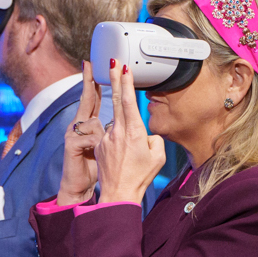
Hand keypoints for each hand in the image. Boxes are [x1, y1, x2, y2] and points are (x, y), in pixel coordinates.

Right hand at [56, 61, 104, 204]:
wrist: (79, 187)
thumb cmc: (96, 167)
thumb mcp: (110, 148)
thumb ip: (116, 134)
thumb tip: (121, 126)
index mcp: (92, 124)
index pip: (97, 99)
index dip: (99, 83)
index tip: (103, 67)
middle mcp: (80, 124)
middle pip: (87, 99)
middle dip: (89, 81)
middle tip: (90, 64)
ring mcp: (74, 133)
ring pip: (90, 120)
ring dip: (99, 134)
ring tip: (96, 149)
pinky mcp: (71, 143)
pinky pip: (88, 136)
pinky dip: (94, 144)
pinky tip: (92, 153)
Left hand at [95, 59, 167, 204]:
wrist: (119, 194)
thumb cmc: (141, 176)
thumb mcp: (157, 156)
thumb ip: (153, 138)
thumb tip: (145, 134)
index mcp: (133, 131)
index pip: (127, 100)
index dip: (125, 82)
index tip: (123, 67)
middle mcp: (118, 131)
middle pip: (116, 100)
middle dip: (115, 79)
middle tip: (113, 62)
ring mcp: (107, 138)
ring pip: (118, 126)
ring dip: (125, 131)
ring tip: (130, 156)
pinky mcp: (100, 146)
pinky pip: (112, 138)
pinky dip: (118, 142)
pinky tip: (123, 159)